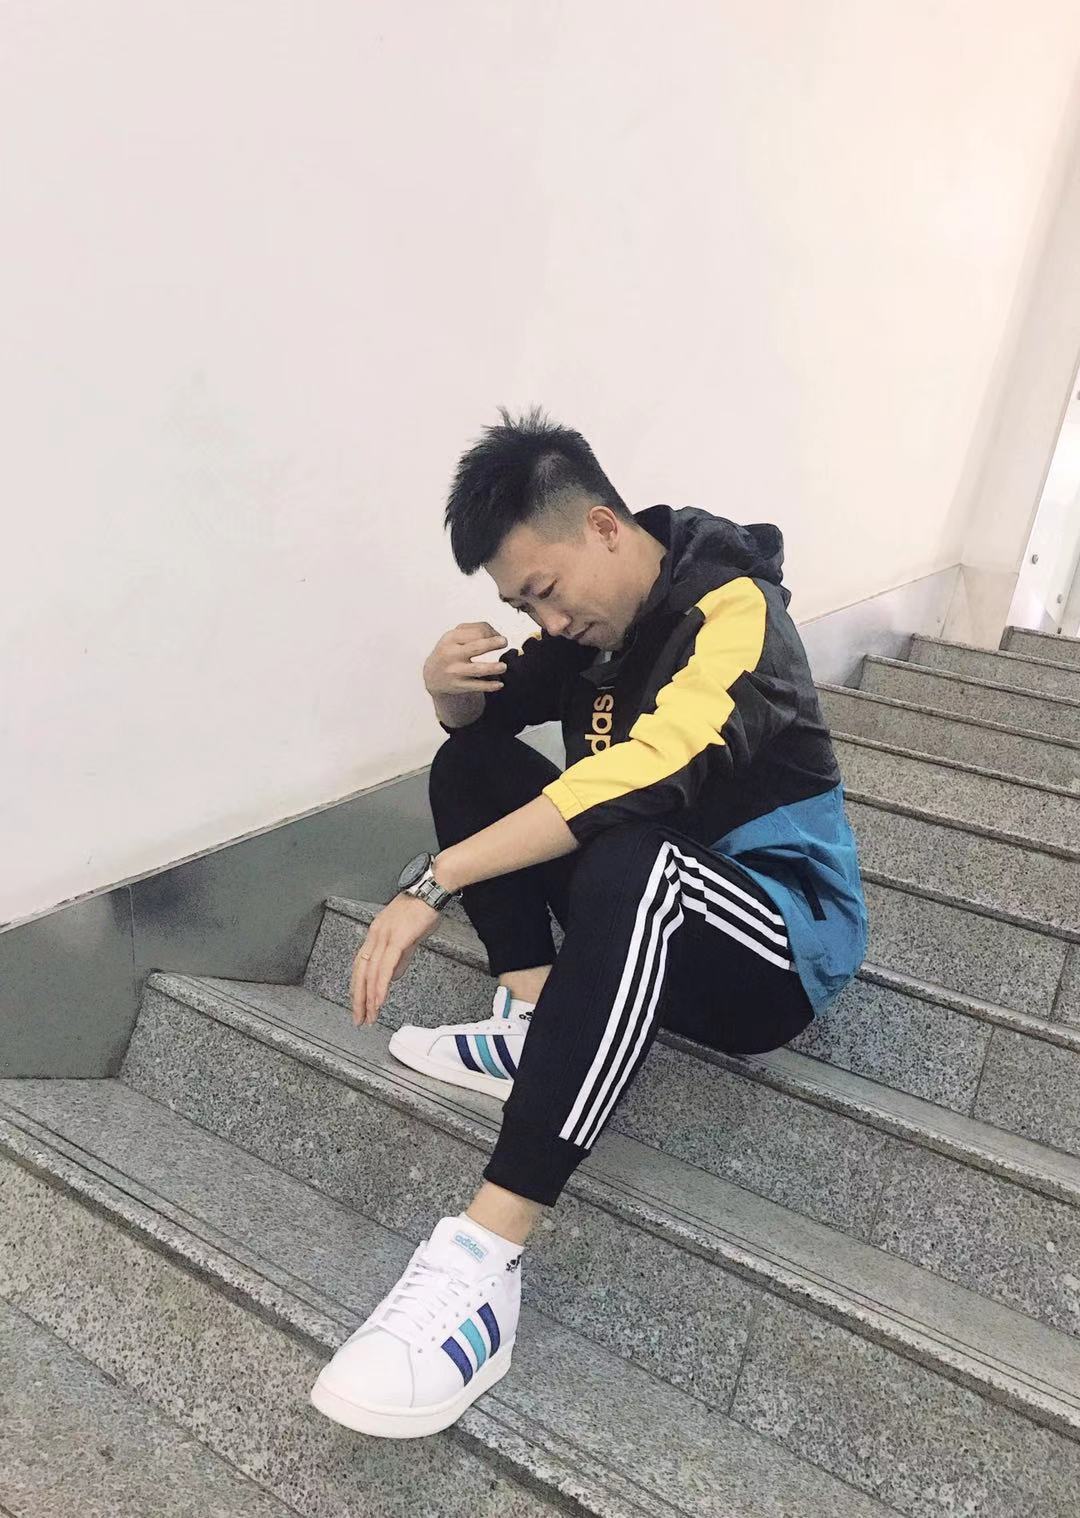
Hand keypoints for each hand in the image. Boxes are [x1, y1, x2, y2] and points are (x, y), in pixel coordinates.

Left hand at [350, 892, 441, 1025]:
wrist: (432, 888)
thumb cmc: (423, 908)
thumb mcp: (409, 936)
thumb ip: (401, 957)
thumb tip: (394, 976)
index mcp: (376, 933)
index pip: (360, 965)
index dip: (358, 987)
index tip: (359, 1004)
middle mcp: (375, 935)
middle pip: (360, 972)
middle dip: (358, 998)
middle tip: (359, 1018)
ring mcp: (384, 936)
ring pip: (370, 973)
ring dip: (368, 997)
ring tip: (370, 1015)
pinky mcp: (396, 939)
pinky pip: (384, 967)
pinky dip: (380, 986)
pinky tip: (379, 1000)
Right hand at [422, 621, 507, 695]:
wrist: (432, 675)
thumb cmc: (449, 652)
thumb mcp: (454, 637)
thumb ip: (474, 631)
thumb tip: (497, 635)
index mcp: (451, 638)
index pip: (477, 632)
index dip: (492, 633)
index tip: (500, 638)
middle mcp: (452, 653)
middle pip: (476, 647)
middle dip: (492, 644)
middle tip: (504, 642)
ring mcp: (455, 670)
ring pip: (477, 669)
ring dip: (493, 668)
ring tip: (503, 667)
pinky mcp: (458, 685)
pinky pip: (476, 686)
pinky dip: (489, 686)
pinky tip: (499, 684)